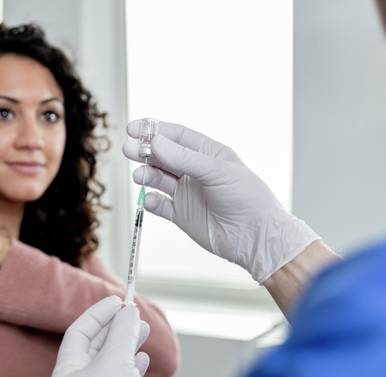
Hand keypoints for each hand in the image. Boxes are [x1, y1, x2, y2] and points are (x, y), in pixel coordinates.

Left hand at [51, 296, 149, 376]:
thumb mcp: (113, 361)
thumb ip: (121, 333)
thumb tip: (129, 312)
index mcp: (67, 373)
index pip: (78, 332)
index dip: (98, 313)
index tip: (117, 300)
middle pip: (97, 344)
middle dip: (116, 326)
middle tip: (132, 311)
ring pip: (113, 360)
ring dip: (129, 341)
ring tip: (143, 328)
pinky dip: (135, 363)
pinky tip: (143, 357)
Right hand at [123, 119, 320, 283]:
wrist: (256, 237)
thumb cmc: (248, 199)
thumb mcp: (217, 172)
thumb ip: (185, 158)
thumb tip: (156, 142)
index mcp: (208, 153)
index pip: (176, 136)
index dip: (155, 131)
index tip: (134, 129)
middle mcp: (195, 171)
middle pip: (163, 155)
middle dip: (145, 151)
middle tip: (129, 149)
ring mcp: (187, 192)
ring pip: (158, 178)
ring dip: (146, 174)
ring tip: (139, 175)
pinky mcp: (181, 214)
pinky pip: (159, 205)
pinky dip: (150, 201)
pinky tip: (149, 199)